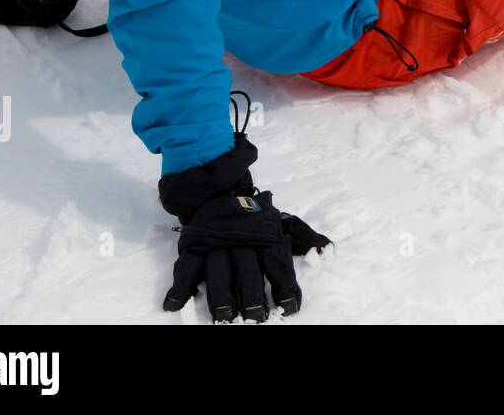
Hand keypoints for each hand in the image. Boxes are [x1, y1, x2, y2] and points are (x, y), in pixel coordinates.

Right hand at [158, 134, 330, 321]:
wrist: (219, 185)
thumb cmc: (257, 212)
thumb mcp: (285, 220)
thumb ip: (306, 236)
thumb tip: (328, 252)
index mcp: (266, 235)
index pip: (278, 265)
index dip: (285, 287)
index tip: (289, 307)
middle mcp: (241, 239)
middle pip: (247, 272)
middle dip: (252, 297)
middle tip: (256, 318)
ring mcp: (215, 242)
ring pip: (218, 272)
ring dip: (221, 297)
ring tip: (224, 317)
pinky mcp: (193, 244)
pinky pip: (185, 266)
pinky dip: (178, 287)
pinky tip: (175, 305)